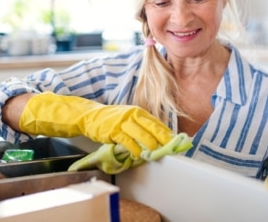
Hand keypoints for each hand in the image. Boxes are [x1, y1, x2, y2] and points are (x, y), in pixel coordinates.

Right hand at [19, 92, 172, 156]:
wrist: (90, 116)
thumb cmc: (112, 119)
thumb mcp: (128, 118)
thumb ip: (141, 126)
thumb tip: (158, 137)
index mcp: (138, 112)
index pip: (157, 123)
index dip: (167, 134)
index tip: (176, 143)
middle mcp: (133, 115)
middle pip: (153, 128)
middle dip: (163, 141)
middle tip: (170, 150)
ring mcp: (123, 122)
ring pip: (142, 136)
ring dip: (150, 147)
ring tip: (155, 154)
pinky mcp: (114, 131)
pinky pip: (128, 142)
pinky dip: (135, 150)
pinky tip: (138, 155)